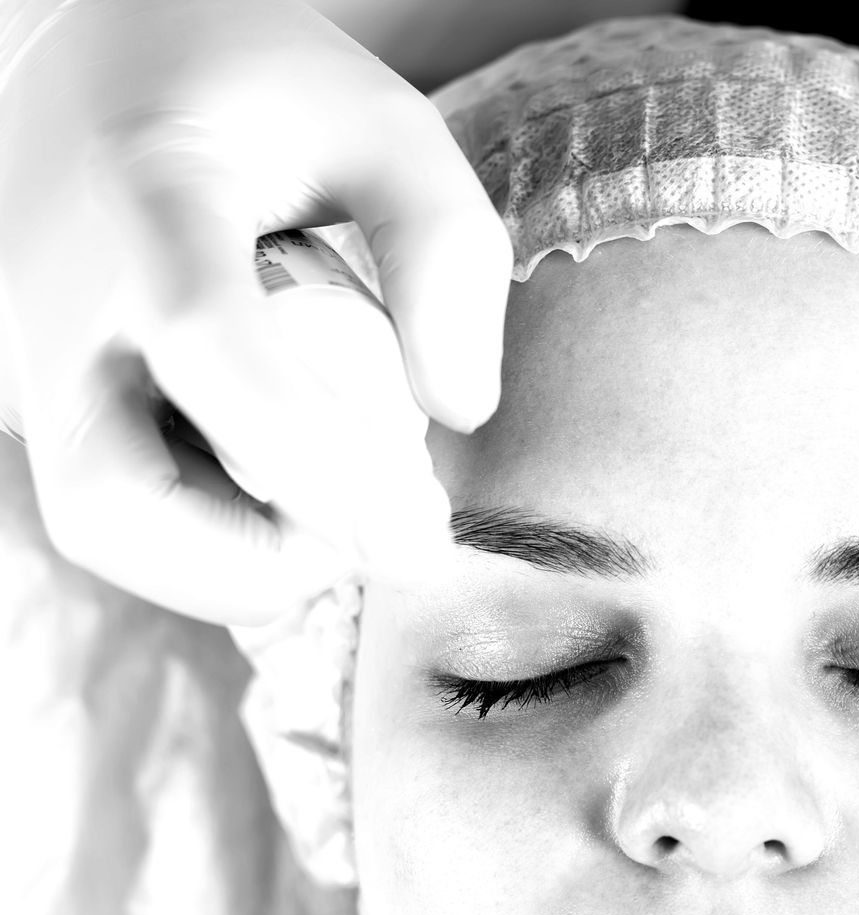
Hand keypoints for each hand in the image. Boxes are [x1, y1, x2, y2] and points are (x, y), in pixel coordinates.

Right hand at [0, 0, 512, 623]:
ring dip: (241, 552)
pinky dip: (214, 522)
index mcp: (149, 195)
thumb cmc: (264, 91)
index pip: (205, 341)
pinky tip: (291, 468)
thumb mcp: (384, 127)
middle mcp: (53, 292)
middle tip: (377, 526)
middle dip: (259, 558)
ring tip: (344, 490)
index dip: (310, 457)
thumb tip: (460, 412)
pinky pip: (121, 498)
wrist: (114, 57)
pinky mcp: (42, 394)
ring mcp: (30, 354)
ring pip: (108, 522)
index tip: (408, 523)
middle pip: (112, 500)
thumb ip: (445, 249)